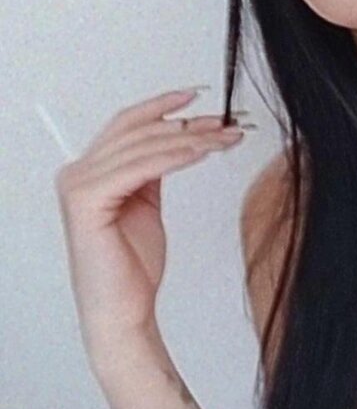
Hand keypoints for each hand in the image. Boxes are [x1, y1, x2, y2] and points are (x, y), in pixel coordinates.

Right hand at [55, 88, 248, 369]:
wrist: (124, 311)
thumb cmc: (132, 267)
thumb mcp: (146, 205)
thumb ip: (151, 170)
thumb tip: (179, 137)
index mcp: (88, 172)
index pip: (126, 124)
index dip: (162, 105)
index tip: (198, 97)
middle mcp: (77, 174)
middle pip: (138, 131)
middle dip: (188, 124)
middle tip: (227, 122)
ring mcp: (78, 185)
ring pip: (143, 146)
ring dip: (190, 138)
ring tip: (225, 137)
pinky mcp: (87, 200)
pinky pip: (141, 167)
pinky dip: (175, 156)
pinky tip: (202, 151)